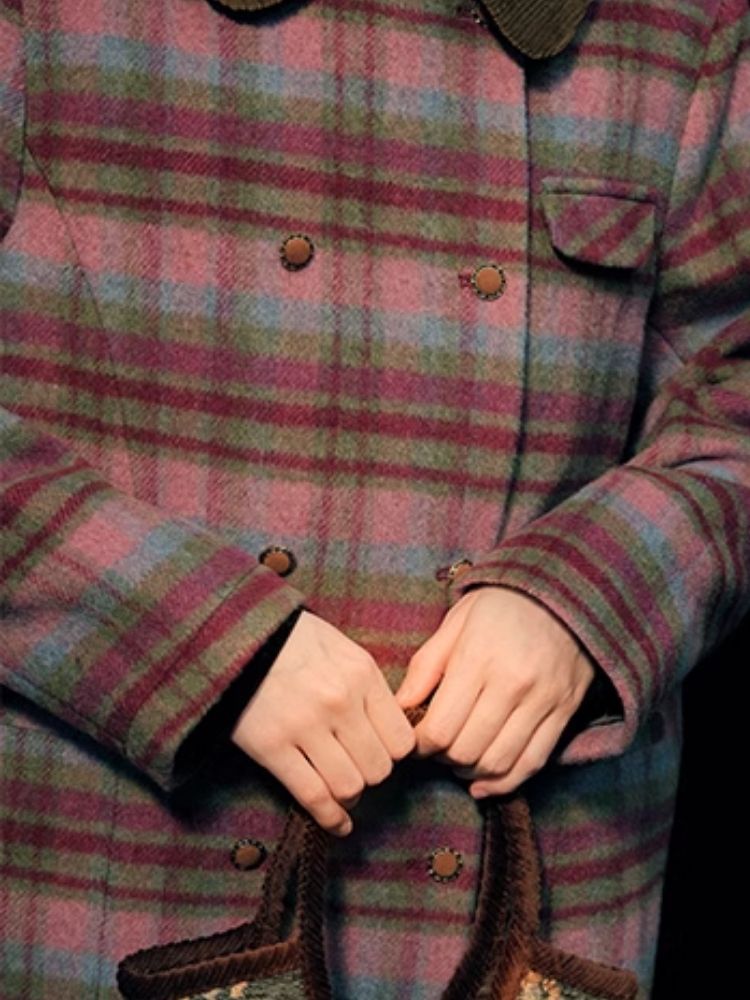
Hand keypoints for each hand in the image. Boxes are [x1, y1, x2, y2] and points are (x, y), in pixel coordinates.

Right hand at [231, 611, 414, 835]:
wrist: (236, 635)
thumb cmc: (292, 640)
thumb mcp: (341, 648)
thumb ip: (367, 685)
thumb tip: (389, 724)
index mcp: (361, 675)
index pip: (401, 739)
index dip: (395, 755)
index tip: (383, 754)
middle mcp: (340, 702)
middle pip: (378, 768)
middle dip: (371, 776)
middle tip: (359, 769)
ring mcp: (306, 726)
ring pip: (349, 786)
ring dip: (350, 796)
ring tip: (344, 791)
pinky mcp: (272, 747)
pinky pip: (312, 796)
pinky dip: (329, 818)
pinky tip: (337, 824)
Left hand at [395, 588, 594, 796]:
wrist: (563, 592)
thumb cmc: (501, 605)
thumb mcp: (456, 622)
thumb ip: (426, 666)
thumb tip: (399, 708)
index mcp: (478, 658)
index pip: (440, 728)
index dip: (420, 744)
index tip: (414, 739)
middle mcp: (513, 684)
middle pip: (467, 750)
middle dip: (442, 758)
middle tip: (435, 749)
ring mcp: (542, 701)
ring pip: (498, 763)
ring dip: (470, 773)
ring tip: (457, 761)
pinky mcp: (564, 713)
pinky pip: (533, 763)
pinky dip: (505, 782)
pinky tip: (483, 782)